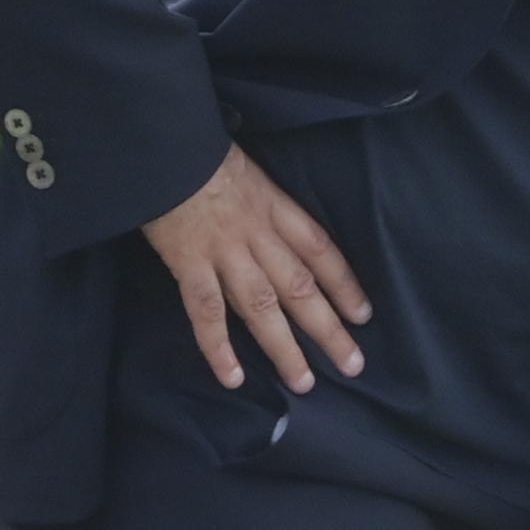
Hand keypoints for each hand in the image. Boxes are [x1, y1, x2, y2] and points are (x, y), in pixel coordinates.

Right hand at [141, 145, 370, 391]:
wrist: (165, 146)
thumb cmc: (205, 157)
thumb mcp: (252, 174)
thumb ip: (268, 208)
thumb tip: (283, 242)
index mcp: (277, 208)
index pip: (322, 251)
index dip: (345, 284)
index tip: (364, 315)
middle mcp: (259, 235)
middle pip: (301, 287)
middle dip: (328, 329)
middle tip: (353, 365)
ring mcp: (224, 252)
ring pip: (262, 307)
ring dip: (284, 348)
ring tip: (304, 383)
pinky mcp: (188, 264)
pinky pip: (206, 313)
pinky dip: (219, 347)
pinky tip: (232, 378)